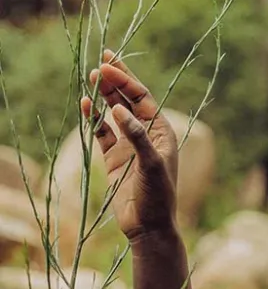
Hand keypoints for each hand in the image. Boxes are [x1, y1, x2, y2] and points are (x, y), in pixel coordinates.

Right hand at [80, 50, 178, 242]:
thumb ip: (136, 136)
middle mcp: (146, 135)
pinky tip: (86, 104)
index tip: (108, 64)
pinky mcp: (114, 158)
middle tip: (100, 62)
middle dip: (115, 80)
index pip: (142, 97)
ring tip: (91, 77)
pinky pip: (102, 132)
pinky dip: (94, 118)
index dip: (126, 79)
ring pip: (114, 113)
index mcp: (161, 132)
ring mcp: (129, 145)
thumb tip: (118, 108)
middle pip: (128, 100)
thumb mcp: (151, 164)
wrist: (148, 226)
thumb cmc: (158, 196)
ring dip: (104, 95)